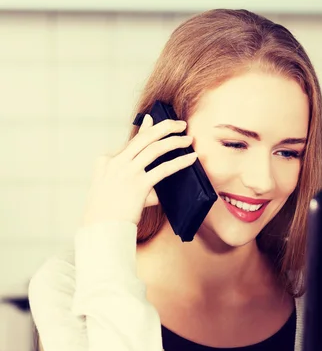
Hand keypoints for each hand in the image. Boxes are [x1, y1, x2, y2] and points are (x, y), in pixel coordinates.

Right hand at [80, 114, 196, 226]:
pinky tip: (190, 159)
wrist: (101, 230)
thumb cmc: (108, 215)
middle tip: (180, 124)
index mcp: (106, 162)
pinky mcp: (139, 185)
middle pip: (144, 138)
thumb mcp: (111, 192)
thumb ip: (131, 182)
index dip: (146, 130)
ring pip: (155, 148)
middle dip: (165, 127)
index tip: (155, 120)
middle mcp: (116, 163)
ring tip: (188, 139)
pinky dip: (179, 162)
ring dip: (175, 141)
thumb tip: (155, 188)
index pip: (131, 142)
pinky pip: (164, 169)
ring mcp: (126, 173)